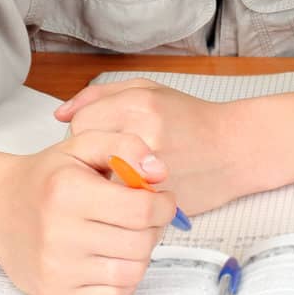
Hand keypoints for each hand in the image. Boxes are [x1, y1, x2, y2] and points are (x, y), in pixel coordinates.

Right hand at [0, 129, 176, 294]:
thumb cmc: (46, 177)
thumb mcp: (82, 145)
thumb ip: (126, 147)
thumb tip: (160, 172)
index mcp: (68, 191)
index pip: (141, 209)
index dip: (163, 204)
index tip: (161, 198)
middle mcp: (59, 234)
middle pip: (140, 243)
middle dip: (154, 227)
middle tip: (145, 216)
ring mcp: (56, 269)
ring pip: (132, 272)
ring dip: (141, 252)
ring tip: (128, 234)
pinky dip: (124, 276)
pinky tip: (112, 255)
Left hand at [54, 78, 242, 215]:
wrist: (234, 149)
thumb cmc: (190, 119)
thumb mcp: (147, 91)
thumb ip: (99, 96)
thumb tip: (60, 113)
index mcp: (137, 103)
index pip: (81, 123)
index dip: (86, 134)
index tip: (99, 139)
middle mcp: (143, 134)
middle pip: (87, 155)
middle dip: (93, 159)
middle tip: (110, 159)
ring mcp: (151, 170)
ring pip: (102, 183)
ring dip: (106, 181)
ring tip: (123, 175)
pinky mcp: (160, 199)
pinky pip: (120, 204)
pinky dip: (122, 200)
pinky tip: (136, 191)